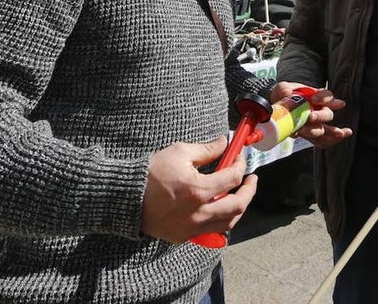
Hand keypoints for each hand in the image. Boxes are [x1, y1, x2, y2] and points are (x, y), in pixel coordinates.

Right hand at [139, 136, 257, 243]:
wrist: (126, 198)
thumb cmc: (151, 173)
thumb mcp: (179, 152)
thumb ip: (207, 149)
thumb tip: (225, 142)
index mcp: (198, 190)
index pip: (232, 178)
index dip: (241, 165)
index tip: (240, 158)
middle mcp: (198, 212)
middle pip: (238, 205)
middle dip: (249, 190)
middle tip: (251, 179)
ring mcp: (192, 227)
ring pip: (229, 223)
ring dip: (239, 207)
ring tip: (240, 195)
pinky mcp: (184, 236)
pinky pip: (212, 231)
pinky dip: (222, 220)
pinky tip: (222, 208)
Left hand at [272, 81, 352, 147]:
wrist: (276, 108)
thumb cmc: (283, 95)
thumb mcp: (282, 88)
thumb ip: (284, 89)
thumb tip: (287, 93)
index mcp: (316, 96)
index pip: (327, 95)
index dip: (324, 98)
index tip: (313, 100)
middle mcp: (319, 110)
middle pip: (327, 114)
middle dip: (320, 116)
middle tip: (310, 117)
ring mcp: (316, 124)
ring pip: (324, 129)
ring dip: (316, 131)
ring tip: (303, 131)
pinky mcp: (310, 135)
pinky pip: (321, 141)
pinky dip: (327, 141)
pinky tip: (338, 139)